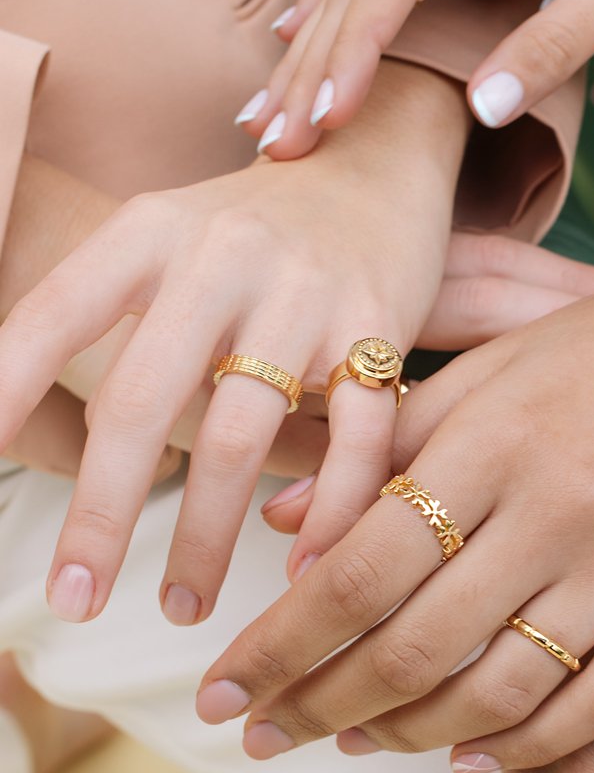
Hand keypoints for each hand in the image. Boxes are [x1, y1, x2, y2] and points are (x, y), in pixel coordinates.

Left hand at [0, 61, 466, 624]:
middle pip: (144, 400)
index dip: (8, 389)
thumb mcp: (164, 240)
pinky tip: (298, 569)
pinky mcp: (378, 325)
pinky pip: (353, 440)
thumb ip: (108, 318)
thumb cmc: (248, 233)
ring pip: (240, 434)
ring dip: (203, 537)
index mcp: (148, 231)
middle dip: (102, 514)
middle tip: (76, 598)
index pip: (53, 313)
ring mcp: (302, 291)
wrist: (374, 166)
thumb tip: (13, 422)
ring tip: (181, 606)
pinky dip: (327, 513)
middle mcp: (219, 255)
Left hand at [195, 229, 593, 760]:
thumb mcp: (486, 370)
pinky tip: (467, 754)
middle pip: (418, 645)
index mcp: (494, 439)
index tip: (223, 692)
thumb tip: (279, 528)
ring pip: (504, 690)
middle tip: (265, 734)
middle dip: (321, 705)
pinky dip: (525, 743)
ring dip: (411, 734)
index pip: (360, 569)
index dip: (280, 644)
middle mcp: (562, 506)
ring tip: (354, 738)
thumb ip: (383, 446)